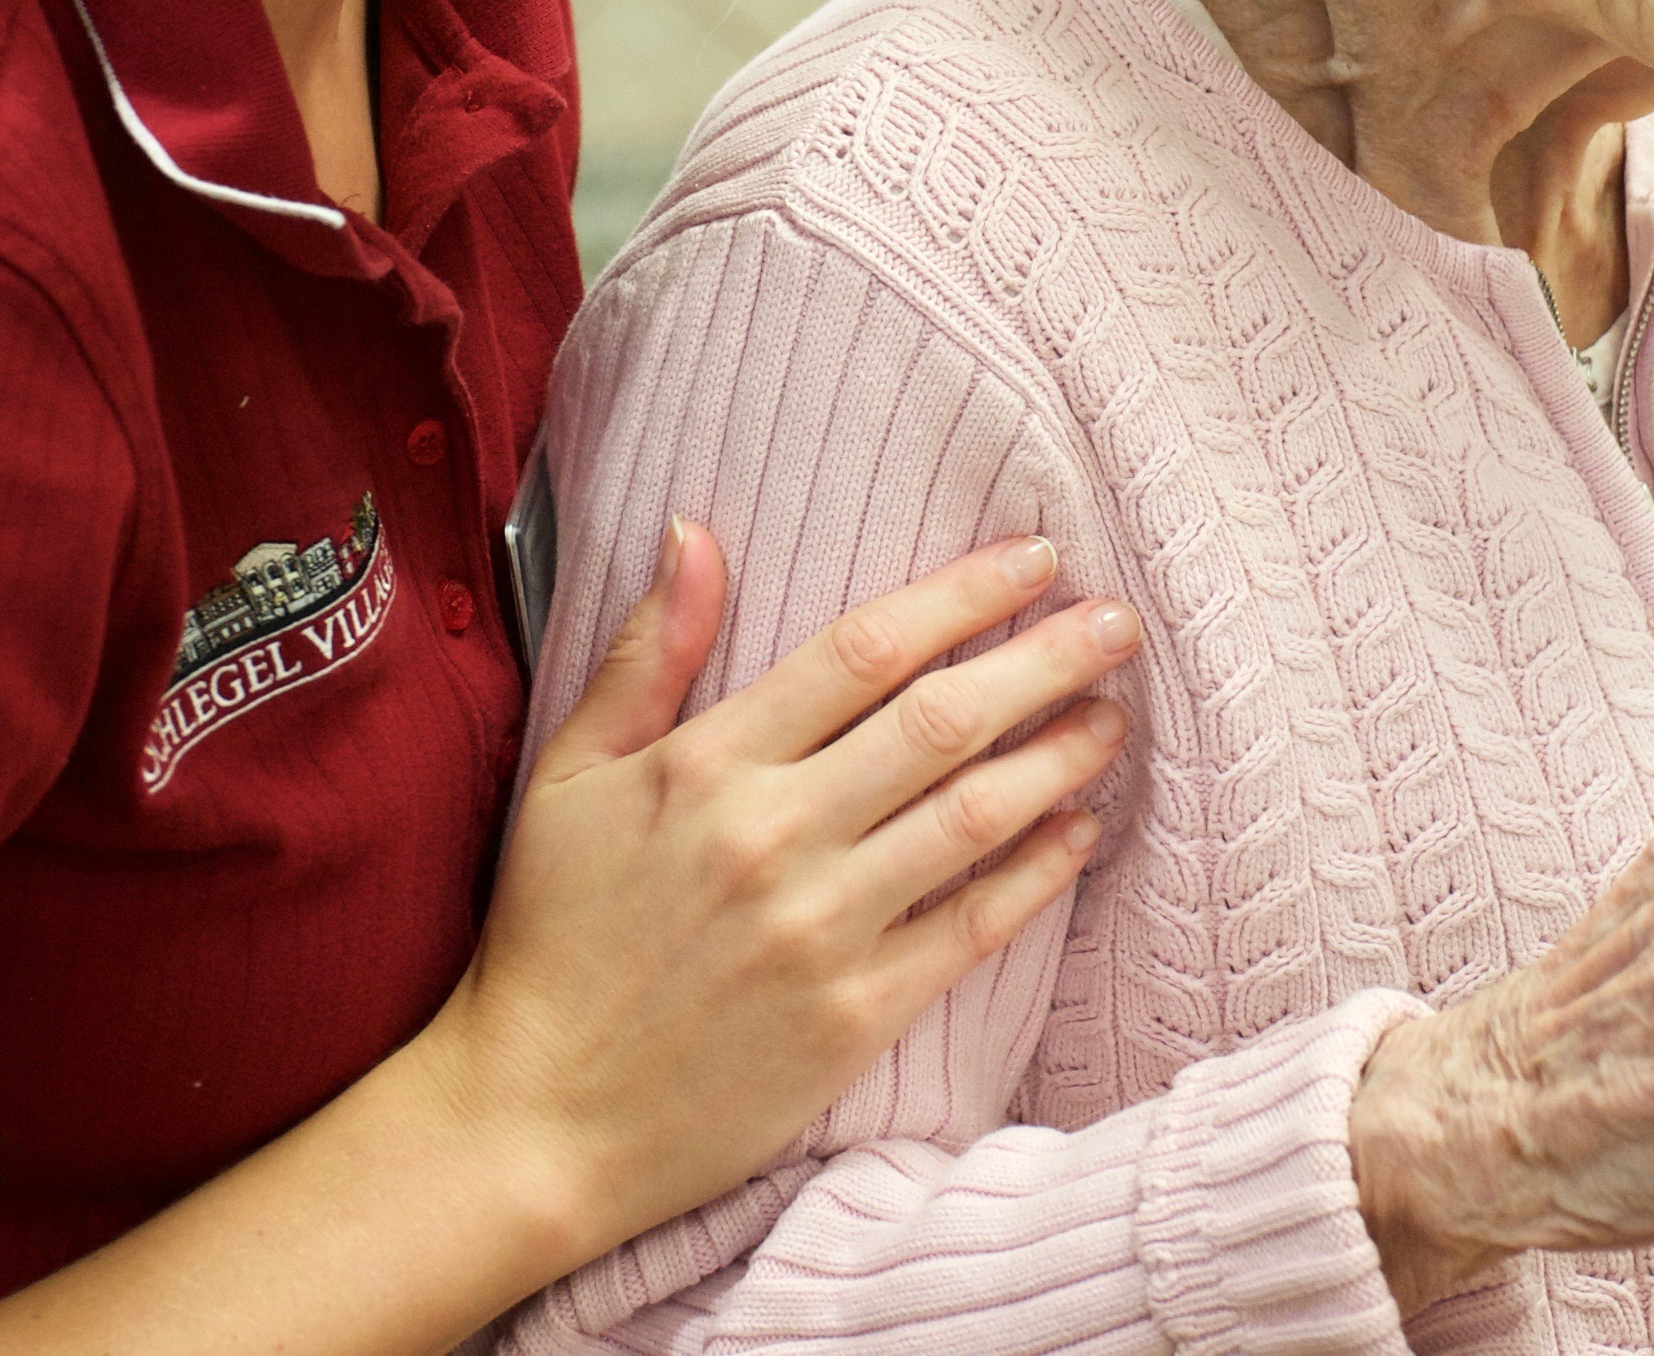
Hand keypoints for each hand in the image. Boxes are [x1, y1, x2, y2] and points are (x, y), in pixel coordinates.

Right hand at [410, 524, 1140, 1257]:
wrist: (537, 1123)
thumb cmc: (551, 939)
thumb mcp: (568, 778)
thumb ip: (647, 653)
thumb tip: (694, 530)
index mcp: (707, 768)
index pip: (864, 651)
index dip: (961, 595)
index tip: (1034, 558)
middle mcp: (776, 838)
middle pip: (942, 720)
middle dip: (1044, 659)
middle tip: (1116, 619)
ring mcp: (823, 931)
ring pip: (974, 816)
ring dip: (1059, 756)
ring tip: (1113, 714)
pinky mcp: (856, 1016)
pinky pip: (972, 928)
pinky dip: (1038, 872)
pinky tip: (1080, 830)